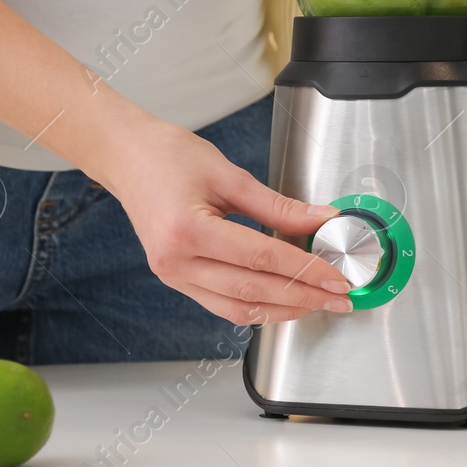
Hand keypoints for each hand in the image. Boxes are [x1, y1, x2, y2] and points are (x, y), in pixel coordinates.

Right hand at [82, 113, 353, 325]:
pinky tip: (282, 300)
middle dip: (303, 296)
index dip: (305, 269)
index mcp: (188, 230)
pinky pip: (221, 305)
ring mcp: (173, 275)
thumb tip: (320, 220)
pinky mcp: (175, 279)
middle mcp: (176, 261)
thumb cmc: (168, 156)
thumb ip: (278, 205)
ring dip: (282, 310)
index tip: (336, 274)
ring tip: (317, 302)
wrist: (126, 158)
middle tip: (339, 296)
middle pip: (252, 290)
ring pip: (238, 308)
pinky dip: (256, 306)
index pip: (261, 258)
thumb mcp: (229, 175)